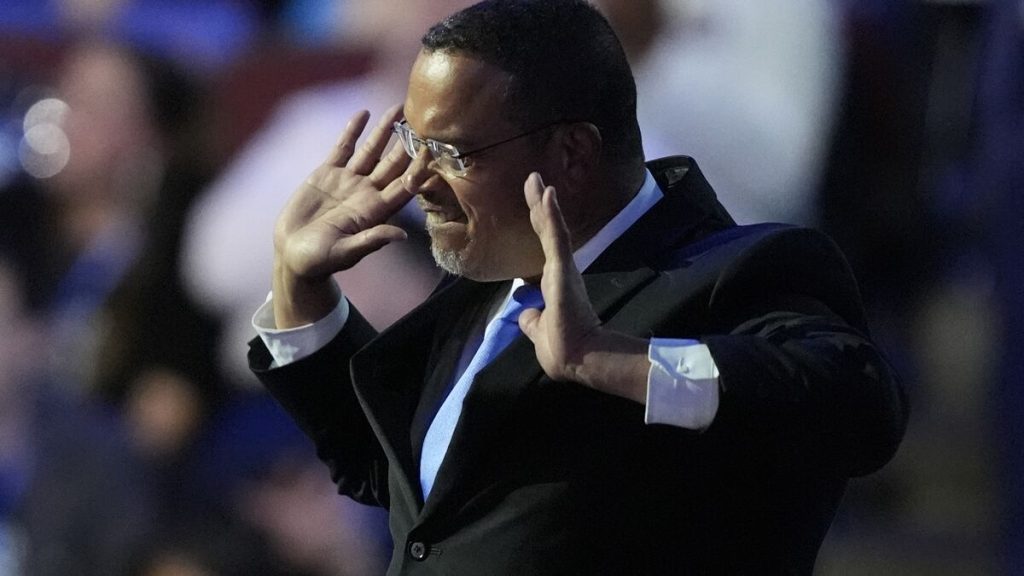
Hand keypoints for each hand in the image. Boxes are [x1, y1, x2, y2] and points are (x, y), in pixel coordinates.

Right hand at [272, 105, 428, 326]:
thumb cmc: (319, 261)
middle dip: (407, 143)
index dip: (418, 169)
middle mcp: (366, 193)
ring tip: (398, 108)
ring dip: (385, 130)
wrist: (291, 254)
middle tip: (422, 120)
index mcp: (376, 212)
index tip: (430, 150)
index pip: (404, 186)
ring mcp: (348, 181)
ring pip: (371, 150)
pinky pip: (343, 148)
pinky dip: (352, 131)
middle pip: (393, 163)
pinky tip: (363, 114)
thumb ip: (372, 240)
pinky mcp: (326, 174)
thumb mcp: (346, 252)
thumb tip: (402, 236)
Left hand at [517, 173, 648, 402]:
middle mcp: (559, 271)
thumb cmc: (562, 348)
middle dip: (538, 204)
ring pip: (550, 228)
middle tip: (533, 178)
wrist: (579, 357)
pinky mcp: (563, 269)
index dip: (538, 224)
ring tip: (535, 178)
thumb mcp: (539, 330)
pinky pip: (556, 237)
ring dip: (542, 202)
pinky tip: (547, 194)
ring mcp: (562, 268)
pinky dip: (551, 215)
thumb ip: (532, 319)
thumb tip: (525, 313)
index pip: (542, 247)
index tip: (534, 202)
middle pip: (546, 231)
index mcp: (553, 283)